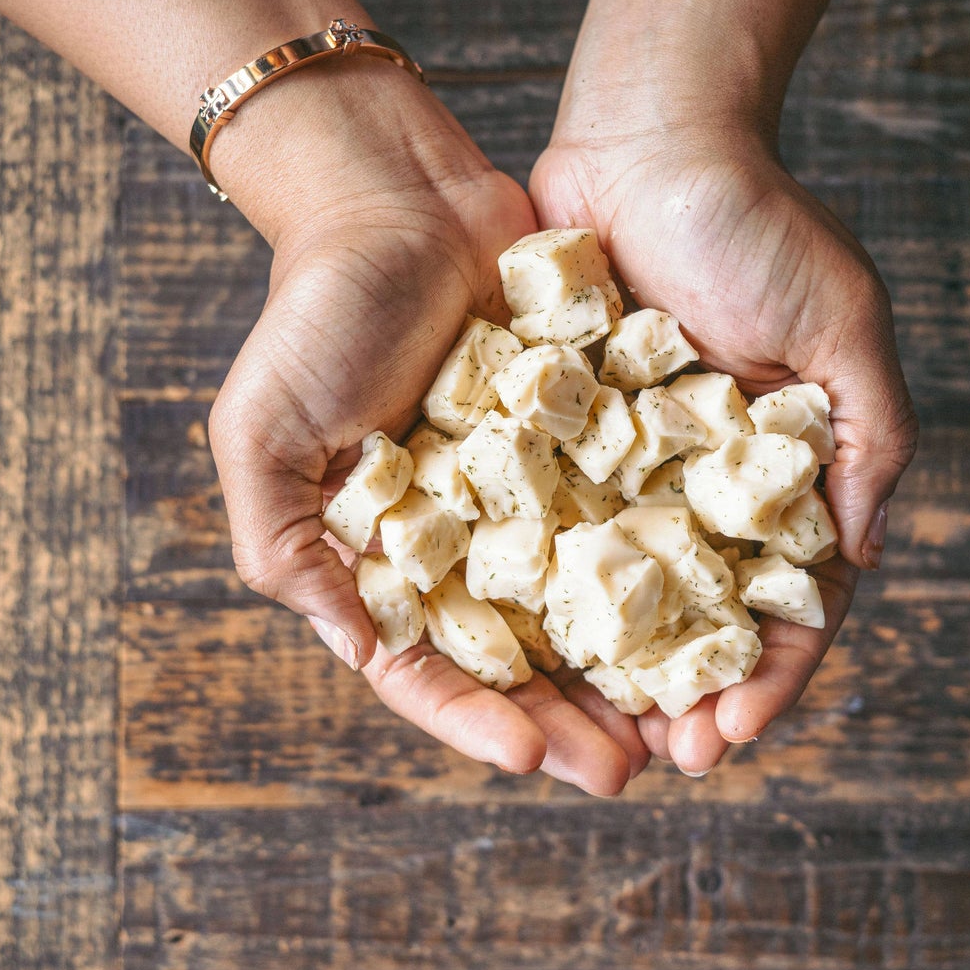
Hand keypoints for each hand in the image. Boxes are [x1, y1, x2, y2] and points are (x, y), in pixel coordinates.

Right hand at [207, 73, 648, 795]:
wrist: (399, 201)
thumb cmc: (315, 316)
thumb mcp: (261, 435)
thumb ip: (287, 548)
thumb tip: (357, 652)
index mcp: (383, 559)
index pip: (429, 669)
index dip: (477, 721)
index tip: (532, 757)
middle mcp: (462, 543)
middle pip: (523, 658)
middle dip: (572, 721)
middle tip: (632, 768)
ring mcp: (528, 498)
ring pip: (588, 607)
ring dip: (630, 669)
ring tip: (681, 722)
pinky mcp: (585, 445)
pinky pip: (629, 519)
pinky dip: (665, 570)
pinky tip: (707, 614)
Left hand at [530, 122, 917, 775]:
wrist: (645, 137)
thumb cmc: (754, 222)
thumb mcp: (843, 322)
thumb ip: (867, 436)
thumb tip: (862, 557)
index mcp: (782, 472)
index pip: (788, 604)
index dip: (768, 677)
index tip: (730, 737)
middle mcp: (704, 482)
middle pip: (697, 619)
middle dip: (679, 694)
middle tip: (648, 759)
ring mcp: (628, 464)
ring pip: (618, 592)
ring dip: (606, 667)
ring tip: (581, 732)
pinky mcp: (556, 434)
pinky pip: (544, 526)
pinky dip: (538, 588)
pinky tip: (516, 645)